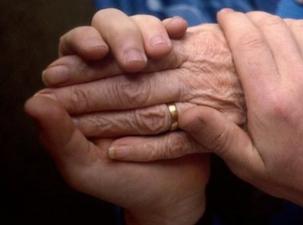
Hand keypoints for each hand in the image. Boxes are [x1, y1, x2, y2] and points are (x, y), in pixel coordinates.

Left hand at [29, 10, 207, 224]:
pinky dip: (174, 37)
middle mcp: (112, 78)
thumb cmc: (123, 182)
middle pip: (111, 36)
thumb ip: (59, 137)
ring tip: (160, 48)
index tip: (94, 51)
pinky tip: (179, 31)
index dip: (82, 47)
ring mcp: (146, 74)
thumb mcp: (85, 166)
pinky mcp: (173, 77)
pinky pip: (174, 49)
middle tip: (135, 59)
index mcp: (81, 95)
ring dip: (149, 34)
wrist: (170, 191)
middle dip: (122, 39)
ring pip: (143, 36)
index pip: (74, 55)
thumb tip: (35, 101)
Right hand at [176, 10, 302, 223]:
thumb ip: (217, 135)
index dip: (233, 23)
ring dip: (277, 23)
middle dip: (252, 18)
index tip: (223, 17)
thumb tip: (185, 111)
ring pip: (299, 28)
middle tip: (240, 22)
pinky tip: (294, 43)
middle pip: (273, 28)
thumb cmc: (290, 173)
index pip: (249, 43)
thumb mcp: (247, 164)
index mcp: (272, 101)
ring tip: (264, 31)